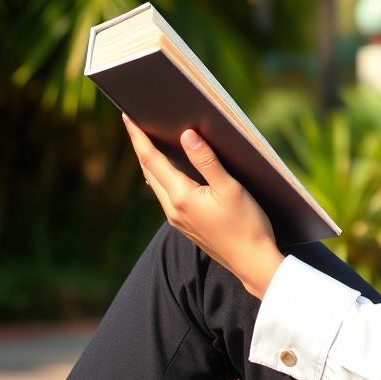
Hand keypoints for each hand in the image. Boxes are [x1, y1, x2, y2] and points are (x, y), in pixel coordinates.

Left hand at [122, 113, 283, 299]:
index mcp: (181, 196)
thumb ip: (207, 161)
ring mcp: (178, 220)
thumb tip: (186, 135)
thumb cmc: (247, 224)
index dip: (138, 137)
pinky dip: (164, 178)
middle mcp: (173, 209)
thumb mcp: (230, 188)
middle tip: (137, 124)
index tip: (127, 117)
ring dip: (151, 163)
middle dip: (141, 147)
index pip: (151, 160)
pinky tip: (172, 172)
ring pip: (156, 185)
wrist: (252, 262)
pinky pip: (167, 196)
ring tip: (151, 143)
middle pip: (149, 171)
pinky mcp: (186, 226)